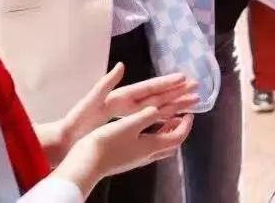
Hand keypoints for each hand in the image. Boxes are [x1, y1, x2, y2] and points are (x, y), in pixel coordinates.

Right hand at [54, 106, 192, 196]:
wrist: (85, 165)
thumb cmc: (106, 143)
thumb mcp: (129, 125)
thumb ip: (147, 116)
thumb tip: (161, 109)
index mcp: (151, 146)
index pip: (178, 137)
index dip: (186, 125)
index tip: (189, 113)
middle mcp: (147, 155)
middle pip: (171, 144)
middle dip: (179, 130)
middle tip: (181, 116)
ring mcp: (136, 159)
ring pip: (159, 147)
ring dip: (166, 133)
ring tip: (166, 120)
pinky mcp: (126, 159)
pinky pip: (147, 148)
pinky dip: (153, 137)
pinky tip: (142, 131)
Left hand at [55, 64, 198, 162]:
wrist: (66, 138)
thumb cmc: (76, 121)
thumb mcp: (90, 101)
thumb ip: (105, 84)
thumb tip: (121, 65)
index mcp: (121, 96)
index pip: (148, 87)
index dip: (165, 83)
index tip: (183, 78)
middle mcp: (128, 102)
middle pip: (158, 95)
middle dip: (177, 91)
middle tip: (197, 86)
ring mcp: (129, 112)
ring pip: (158, 106)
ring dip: (175, 102)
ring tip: (194, 100)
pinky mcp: (128, 123)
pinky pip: (151, 118)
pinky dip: (165, 115)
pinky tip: (176, 115)